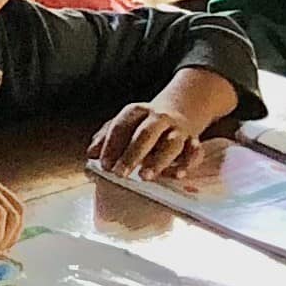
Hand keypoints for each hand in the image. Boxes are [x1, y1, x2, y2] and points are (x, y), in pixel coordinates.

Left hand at [89, 98, 208, 180]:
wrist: (180, 109)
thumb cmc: (144, 123)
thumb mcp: (123, 124)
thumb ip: (106, 138)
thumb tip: (91, 153)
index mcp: (136, 111)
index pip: (121, 126)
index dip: (111, 145)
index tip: (104, 164)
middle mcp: (158, 118)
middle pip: (146, 134)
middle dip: (132, 154)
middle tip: (120, 173)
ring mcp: (178, 129)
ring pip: (171, 143)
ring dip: (159, 161)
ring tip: (145, 176)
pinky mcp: (193, 141)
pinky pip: (194, 152)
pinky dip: (187, 163)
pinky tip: (177, 175)